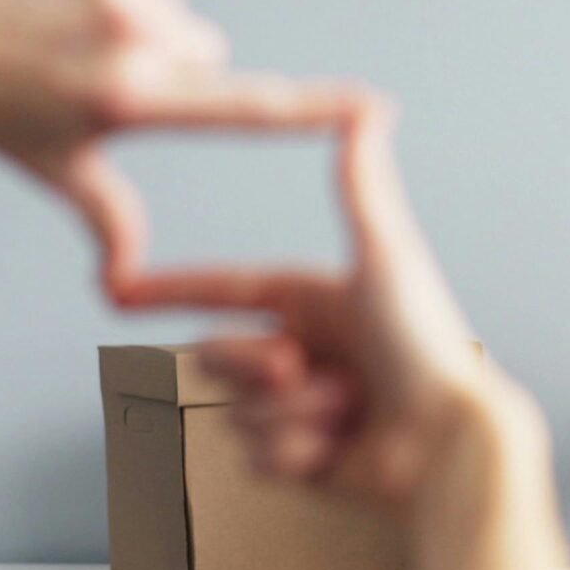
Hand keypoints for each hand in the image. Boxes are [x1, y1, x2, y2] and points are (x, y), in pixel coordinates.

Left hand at [0, 0, 365, 294]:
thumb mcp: (53, 166)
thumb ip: (111, 221)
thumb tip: (126, 284)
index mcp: (129, 95)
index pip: (242, 107)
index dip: (315, 111)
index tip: (374, 108)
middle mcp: (132, 29)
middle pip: (203, 49)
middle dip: (171, 65)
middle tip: (95, 73)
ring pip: (172, 8)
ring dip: (138, 21)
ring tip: (67, 32)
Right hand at [115, 99, 504, 506]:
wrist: (450, 440)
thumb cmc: (429, 349)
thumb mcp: (386, 257)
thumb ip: (362, 187)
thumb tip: (367, 108)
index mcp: (314, 303)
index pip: (225, 290)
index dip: (171, 290)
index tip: (119, 291)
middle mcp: (306, 354)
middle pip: (218, 357)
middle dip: (252, 368)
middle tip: (297, 370)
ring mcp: (303, 410)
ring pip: (238, 415)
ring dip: (289, 415)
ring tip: (347, 410)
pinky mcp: (307, 461)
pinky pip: (258, 460)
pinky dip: (297, 454)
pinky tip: (340, 449)